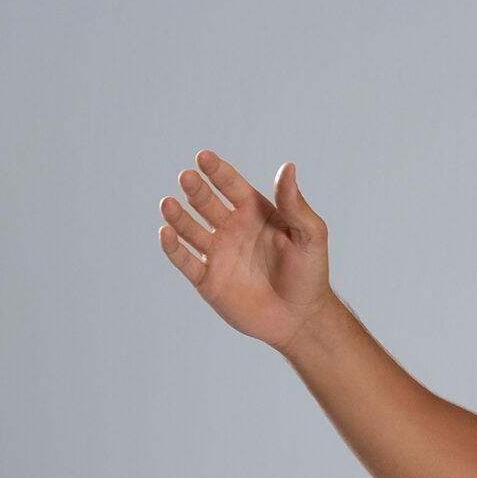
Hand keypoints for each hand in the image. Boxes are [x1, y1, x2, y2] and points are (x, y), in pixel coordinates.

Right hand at [157, 150, 331, 349]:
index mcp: (253, 211)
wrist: (301, 319)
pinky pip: (185, 261)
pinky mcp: (208, 280)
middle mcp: (230, 228)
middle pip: (206, 202)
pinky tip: (166, 233)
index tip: (203, 158)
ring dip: (178, 216)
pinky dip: (173, 248)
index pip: (230, 184)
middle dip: (196, 190)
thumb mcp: (310, 235)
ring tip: (167, 204)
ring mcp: (217, 253)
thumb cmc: (310, 275)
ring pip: (190, 229)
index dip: (217, 171)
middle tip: (187, 177)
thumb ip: (295, 204)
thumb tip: (287, 166)